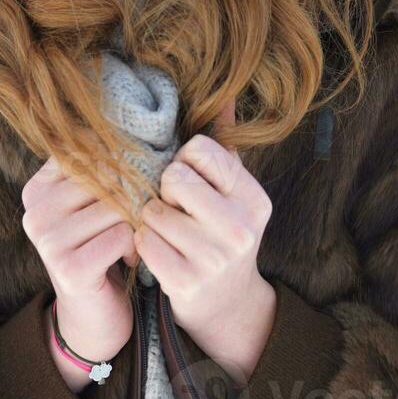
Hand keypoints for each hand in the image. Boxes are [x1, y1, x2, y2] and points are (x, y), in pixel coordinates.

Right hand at [21, 154, 136, 384]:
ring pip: (117, 205)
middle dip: (131, 194)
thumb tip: (135, 137)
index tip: (123, 188)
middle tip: (131, 219)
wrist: (92, 317)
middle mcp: (35, 212)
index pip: (87, 151)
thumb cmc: (99, 248)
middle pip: (105, 176)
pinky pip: (122, 234)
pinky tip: (125, 259)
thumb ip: (101, 169)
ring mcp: (49, 241)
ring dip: (134, 223)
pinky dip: (134, 246)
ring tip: (126, 241)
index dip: (118, 162)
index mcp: (37, 189)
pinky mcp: (69, 268)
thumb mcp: (94, 203)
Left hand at [134, 100, 275, 376]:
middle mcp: (240, 227)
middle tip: (175, 205)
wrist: (227, 302)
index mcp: (253, 197)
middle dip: (165, 189)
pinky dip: (144, 243)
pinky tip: (160, 250)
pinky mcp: (186, 282)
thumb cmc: (221, 230)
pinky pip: (143, 241)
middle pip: (174, 178)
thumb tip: (224, 96)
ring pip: (153, 210)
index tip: (189, 177)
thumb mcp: (232, 190)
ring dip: (152, 218)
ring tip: (169, 229)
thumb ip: (225, 144)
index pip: (202, 150)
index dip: (185, 160)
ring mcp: (214, 258)